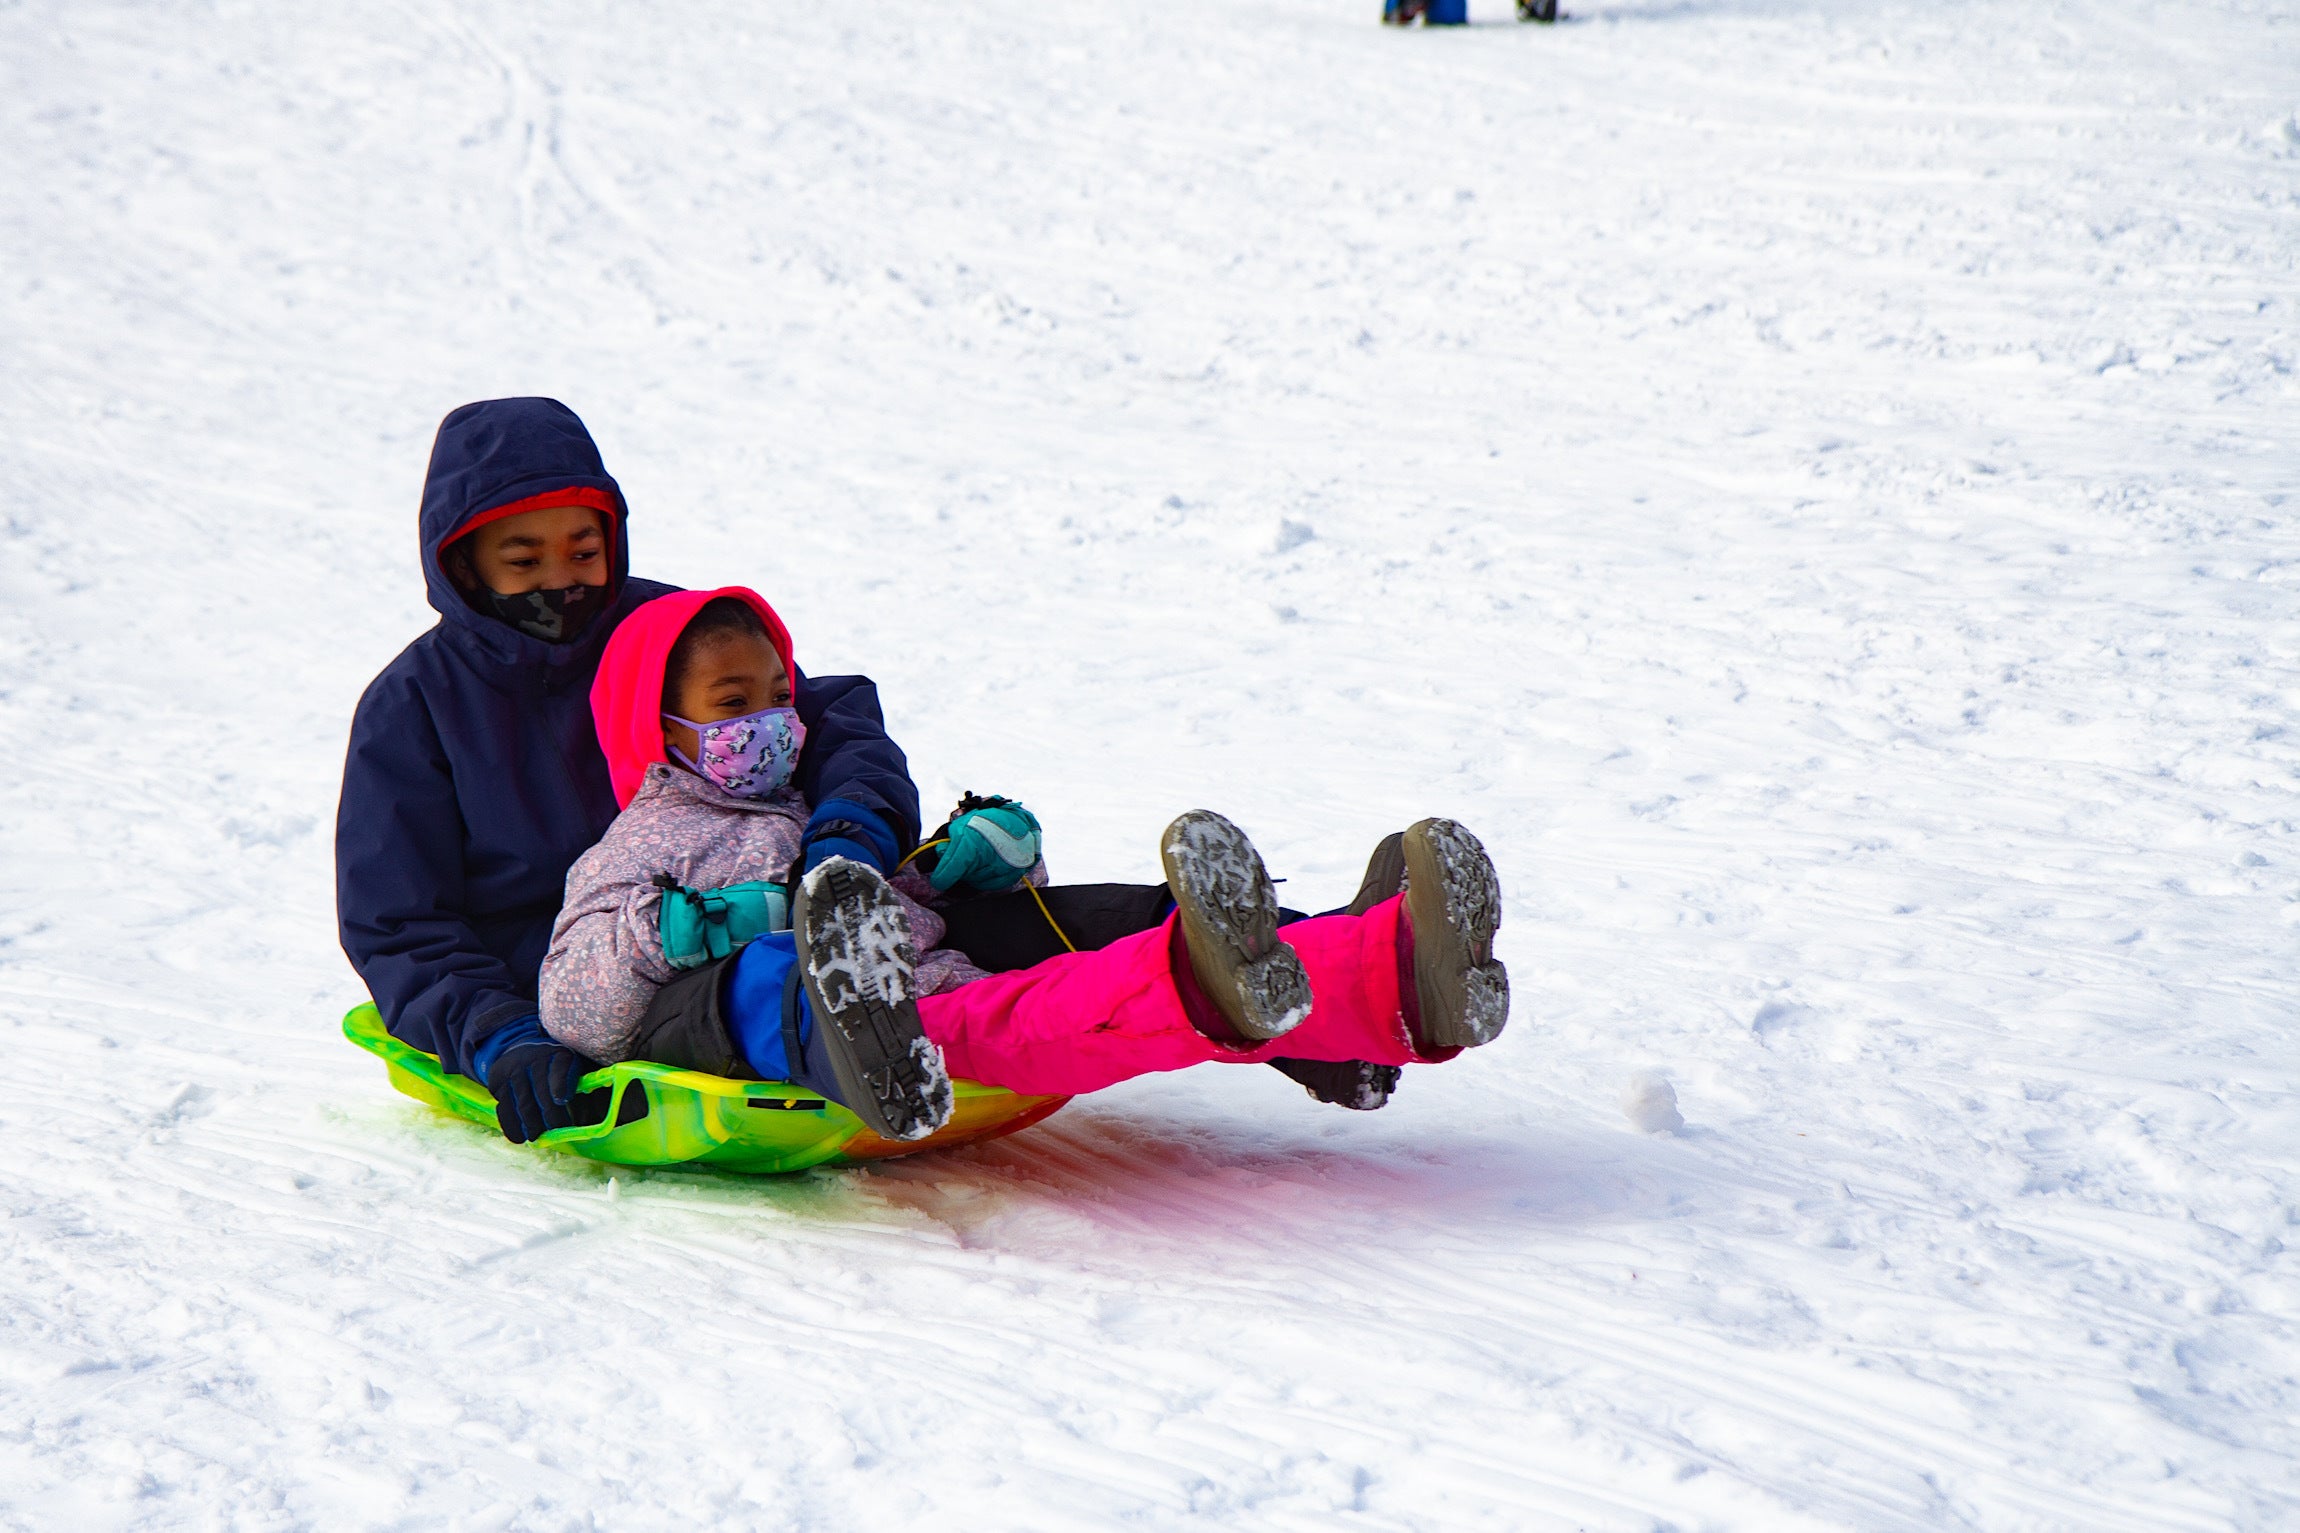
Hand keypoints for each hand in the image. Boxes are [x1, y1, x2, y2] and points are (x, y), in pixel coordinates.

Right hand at [484, 1025, 605, 1143]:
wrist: (520, 1050)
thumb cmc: (553, 1068)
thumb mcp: (571, 1070)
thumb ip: (582, 1091)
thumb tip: (588, 1120)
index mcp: (559, 1055)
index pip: (560, 1069)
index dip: (561, 1084)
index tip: (562, 1100)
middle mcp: (535, 1058)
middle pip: (542, 1093)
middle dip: (551, 1116)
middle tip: (556, 1131)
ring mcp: (514, 1069)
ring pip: (523, 1104)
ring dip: (531, 1125)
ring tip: (537, 1136)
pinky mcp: (497, 1080)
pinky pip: (505, 1108)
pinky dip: (512, 1126)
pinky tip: (519, 1137)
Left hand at [928, 796, 1041, 892]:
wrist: (1017, 821)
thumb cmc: (984, 822)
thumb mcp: (960, 826)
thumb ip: (945, 843)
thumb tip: (929, 860)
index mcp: (970, 846)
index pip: (948, 874)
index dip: (940, 878)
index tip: (938, 880)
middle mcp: (986, 860)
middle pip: (963, 878)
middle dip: (959, 870)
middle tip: (965, 857)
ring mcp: (1000, 870)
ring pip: (976, 883)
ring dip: (973, 874)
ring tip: (979, 858)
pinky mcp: (1011, 876)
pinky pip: (991, 885)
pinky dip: (986, 878)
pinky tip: (988, 865)